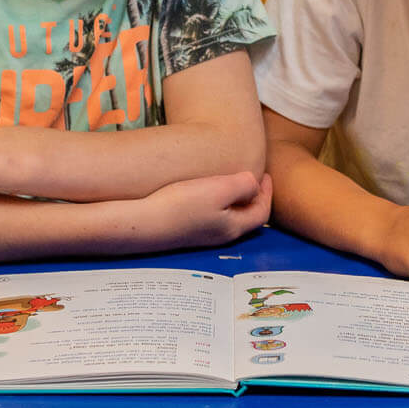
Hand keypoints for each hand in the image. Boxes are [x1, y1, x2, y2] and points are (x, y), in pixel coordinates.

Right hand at [142, 172, 272, 249]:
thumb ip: (244, 185)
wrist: (141, 224)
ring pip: (228, 216)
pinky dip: (216, 202)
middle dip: (252, 196)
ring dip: (234, 198)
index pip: (262, 212)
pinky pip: (210, 215)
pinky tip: (203, 190)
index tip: (264, 173)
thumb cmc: (180, 206)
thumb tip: (254, 185)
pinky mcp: (185, 230)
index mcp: (233, 227)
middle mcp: (220, 234)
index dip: (267, 192)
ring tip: (229, 180)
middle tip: (250, 176)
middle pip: (247, 216)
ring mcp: (201, 234)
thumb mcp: (219, 189)